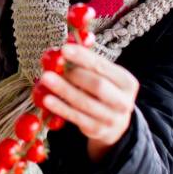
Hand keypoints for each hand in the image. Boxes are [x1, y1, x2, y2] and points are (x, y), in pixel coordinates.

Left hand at [38, 44, 139, 161]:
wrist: (114, 124)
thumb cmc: (104, 92)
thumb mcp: (104, 77)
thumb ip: (89, 62)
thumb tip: (69, 43)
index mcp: (127, 82)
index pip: (103, 67)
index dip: (83, 57)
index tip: (64, 49)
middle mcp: (123, 101)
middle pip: (97, 85)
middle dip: (74, 74)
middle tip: (53, 66)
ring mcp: (111, 118)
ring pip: (84, 102)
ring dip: (63, 89)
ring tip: (45, 78)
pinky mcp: (97, 130)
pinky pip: (76, 117)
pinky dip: (60, 108)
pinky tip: (47, 99)